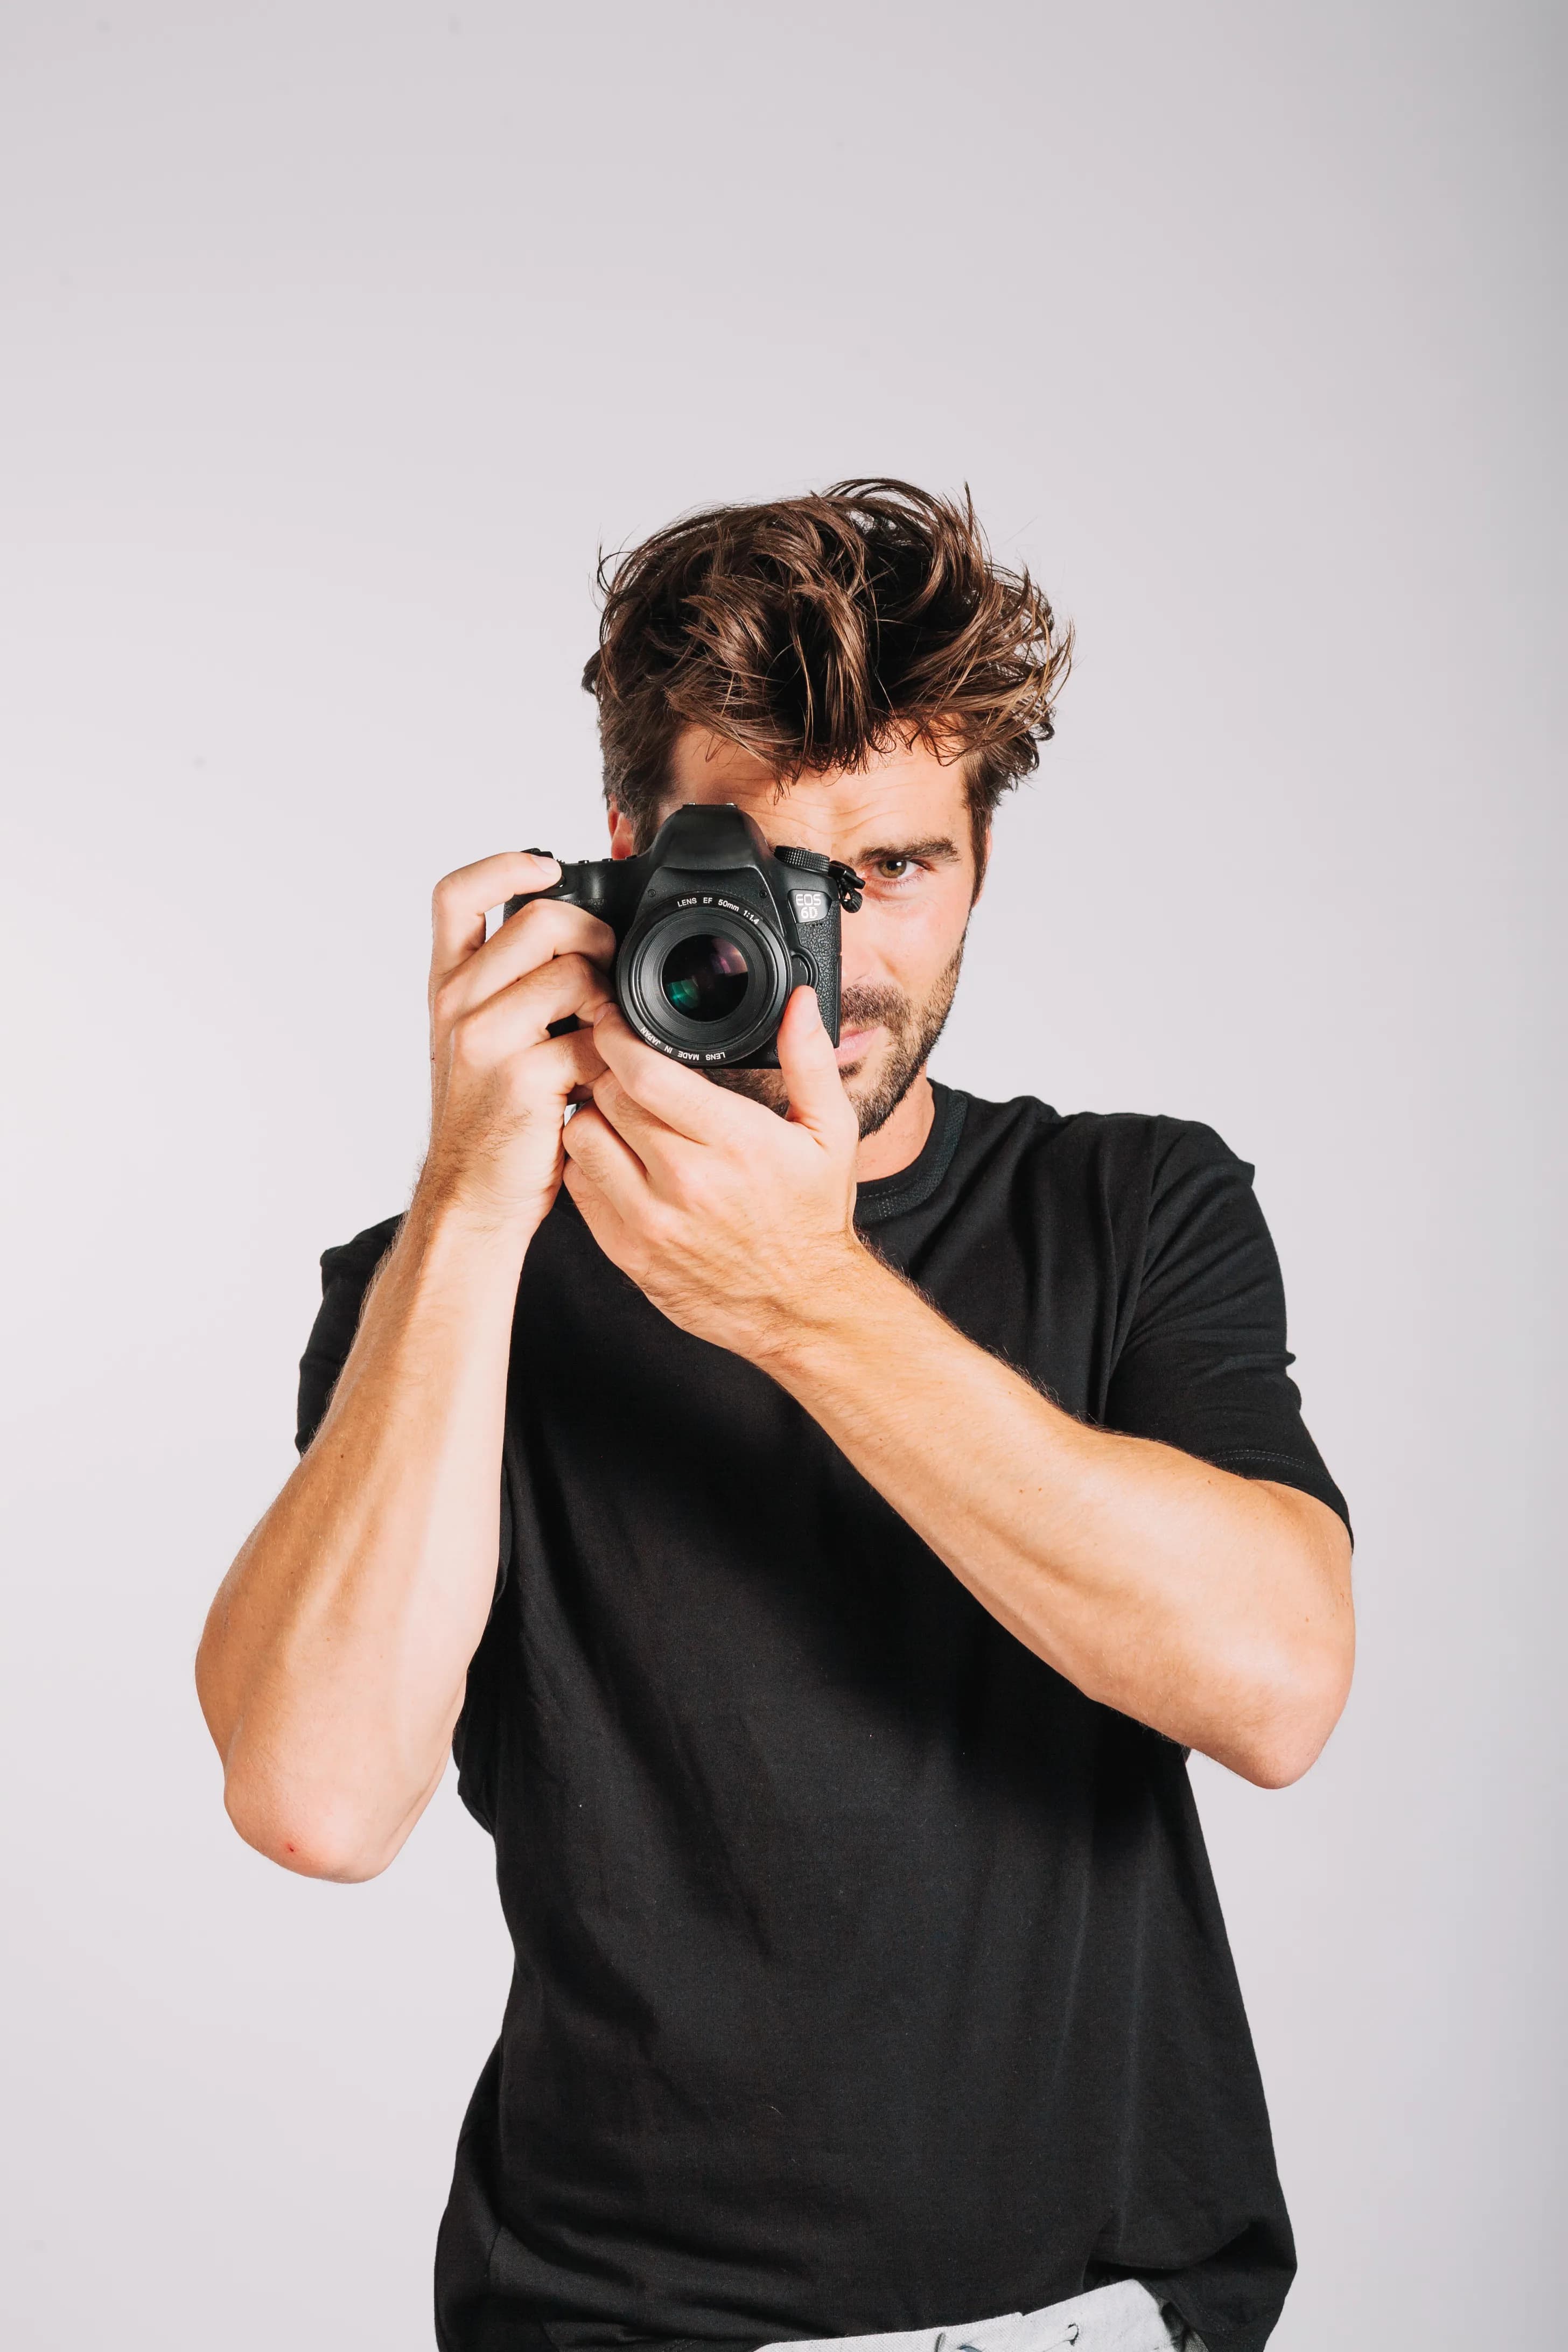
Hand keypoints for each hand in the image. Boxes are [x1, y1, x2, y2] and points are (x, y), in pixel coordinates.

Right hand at [422, 852, 615, 1232]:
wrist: (472, 1198)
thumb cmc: (490, 1121)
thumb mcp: (482, 1043)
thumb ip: (513, 990)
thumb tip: (584, 944)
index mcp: (448, 987)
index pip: (455, 896)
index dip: (505, 866)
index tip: (548, 868)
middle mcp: (458, 1003)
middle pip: (540, 920)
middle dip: (595, 936)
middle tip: (610, 969)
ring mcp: (486, 1038)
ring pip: (575, 974)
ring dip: (610, 1001)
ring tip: (605, 1038)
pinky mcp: (523, 1077)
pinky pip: (595, 1037)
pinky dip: (614, 1057)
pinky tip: (603, 1080)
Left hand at [560, 985, 864, 1358]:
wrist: (801, 1308)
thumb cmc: (811, 1217)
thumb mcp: (831, 1133)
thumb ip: (810, 1061)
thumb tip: (798, 1002)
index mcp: (735, 1142)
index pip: (645, 1075)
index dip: (617, 1038)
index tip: (612, 1023)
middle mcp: (687, 1182)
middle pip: (606, 1098)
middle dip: (606, 1072)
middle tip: (618, 1069)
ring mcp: (651, 1221)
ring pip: (581, 1138)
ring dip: (592, 1116)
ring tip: (616, 1114)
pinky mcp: (628, 1253)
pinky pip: (579, 1188)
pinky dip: (589, 1164)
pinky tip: (616, 1159)